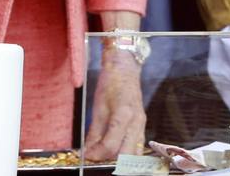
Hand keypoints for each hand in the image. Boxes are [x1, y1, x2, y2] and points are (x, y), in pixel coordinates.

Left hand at [83, 45, 145, 160]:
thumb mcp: (98, 108)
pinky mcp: (142, 124)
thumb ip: (94, 133)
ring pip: (134, 153)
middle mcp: (136, 122)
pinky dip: (126, 152)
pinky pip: (137, 146)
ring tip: (105, 154)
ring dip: (119, 158)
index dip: (96, 154)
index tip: (87, 155)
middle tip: (96, 156)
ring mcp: (142, 124)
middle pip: (125, 154)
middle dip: (109, 160)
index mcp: (123, 115)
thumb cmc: (110, 84)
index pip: (111, 146)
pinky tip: (116, 150)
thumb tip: (88, 153)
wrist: (125, 69)